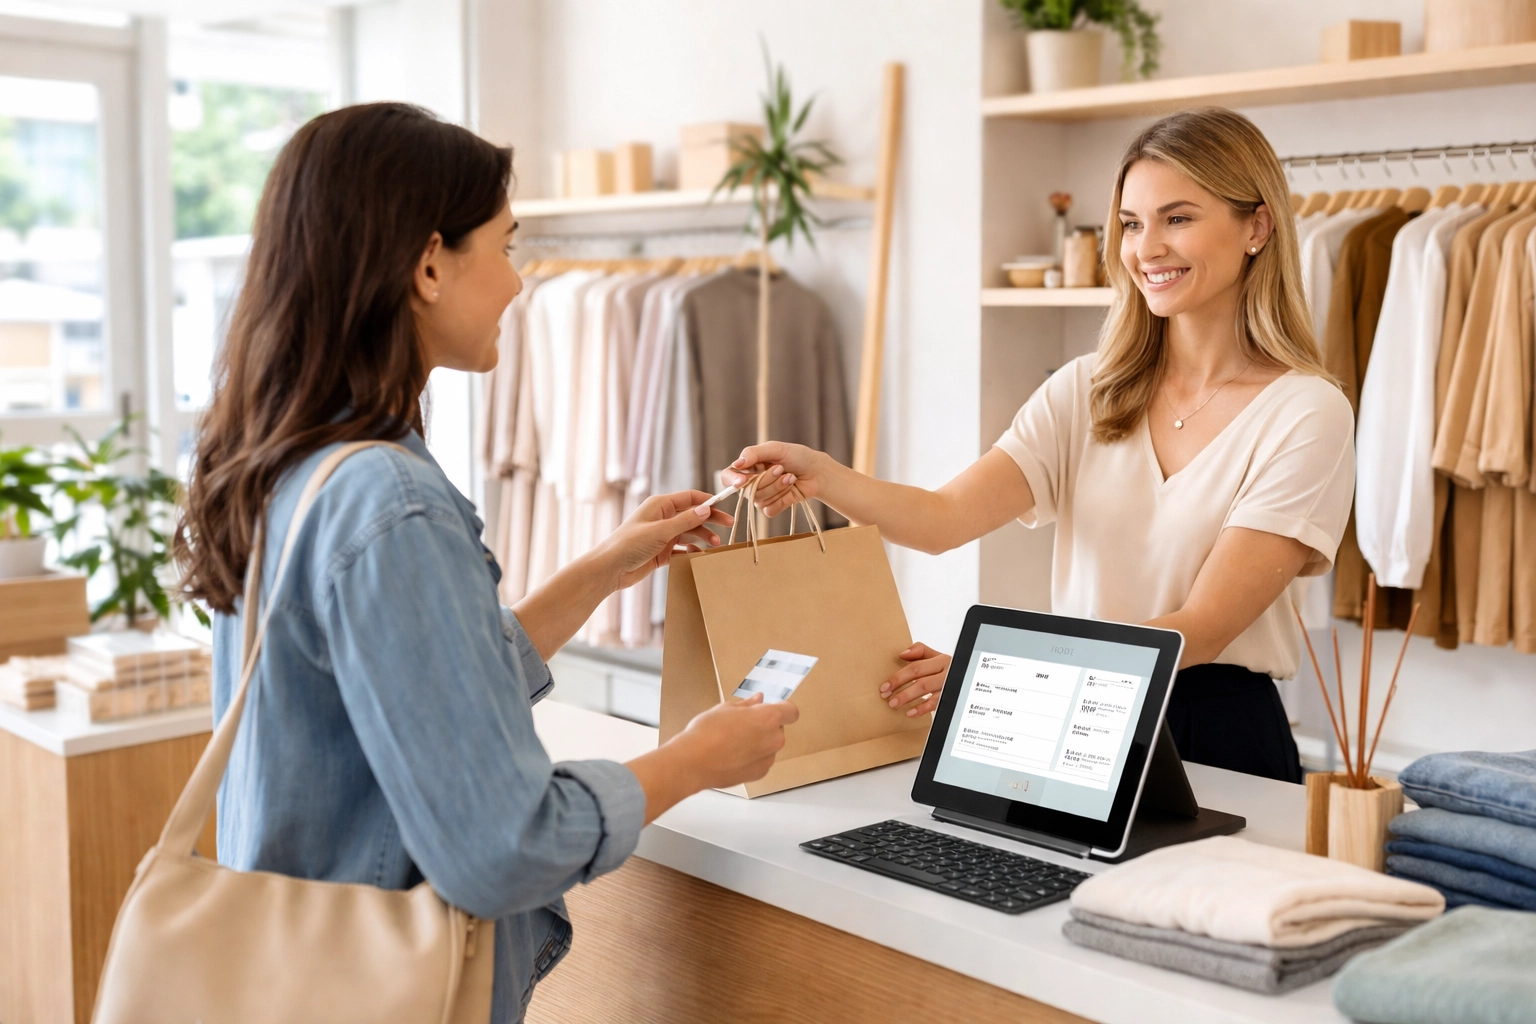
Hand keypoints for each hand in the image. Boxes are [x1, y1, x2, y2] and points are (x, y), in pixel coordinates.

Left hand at [593, 490, 733, 589]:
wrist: (610, 569)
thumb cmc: (629, 545)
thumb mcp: (660, 531)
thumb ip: (684, 521)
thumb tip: (706, 509)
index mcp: (660, 505)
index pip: (690, 498)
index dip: (708, 501)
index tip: (726, 506)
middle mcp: (663, 518)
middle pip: (693, 515)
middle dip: (711, 520)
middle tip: (730, 525)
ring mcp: (663, 535)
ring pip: (690, 533)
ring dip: (704, 537)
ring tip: (716, 546)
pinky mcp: (662, 552)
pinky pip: (683, 548)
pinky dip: (693, 551)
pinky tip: (701, 555)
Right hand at [669, 694, 800, 789]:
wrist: (693, 762)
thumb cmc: (706, 733)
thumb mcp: (725, 709)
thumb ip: (747, 705)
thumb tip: (758, 700)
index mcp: (768, 718)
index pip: (791, 711)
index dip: (782, 708)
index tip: (771, 708)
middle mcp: (774, 739)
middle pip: (778, 728)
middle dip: (765, 725)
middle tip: (741, 724)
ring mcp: (768, 758)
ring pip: (770, 745)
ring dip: (759, 742)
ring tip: (733, 741)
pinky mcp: (759, 773)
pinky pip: (762, 760)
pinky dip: (752, 757)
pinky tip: (733, 755)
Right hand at [722, 442, 829, 517]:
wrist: (817, 471)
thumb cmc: (797, 456)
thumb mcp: (775, 449)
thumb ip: (754, 453)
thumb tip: (737, 464)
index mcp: (748, 467)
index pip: (728, 477)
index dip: (732, 481)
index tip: (742, 481)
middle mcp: (751, 483)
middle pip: (747, 490)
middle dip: (767, 479)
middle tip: (780, 468)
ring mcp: (761, 496)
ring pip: (759, 500)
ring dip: (778, 487)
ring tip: (790, 477)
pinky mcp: (773, 507)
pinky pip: (769, 509)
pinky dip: (783, 499)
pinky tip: (791, 489)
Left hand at [880, 642, 950, 716]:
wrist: (965, 676)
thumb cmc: (944, 667)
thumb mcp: (934, 656)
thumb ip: (919, 651)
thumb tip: (902, 654)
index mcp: (940, 660)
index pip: (916, 667)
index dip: (899, 677)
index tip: (885, 686)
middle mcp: (945, 673)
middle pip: (920, 680)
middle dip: (901, 689)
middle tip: (886, 697)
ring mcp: (948, 686)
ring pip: (926, 691)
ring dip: (908, 698)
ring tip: (894, 704)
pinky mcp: (950, 697)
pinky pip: (935, 703)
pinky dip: (922, 708)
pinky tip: (911, 712)